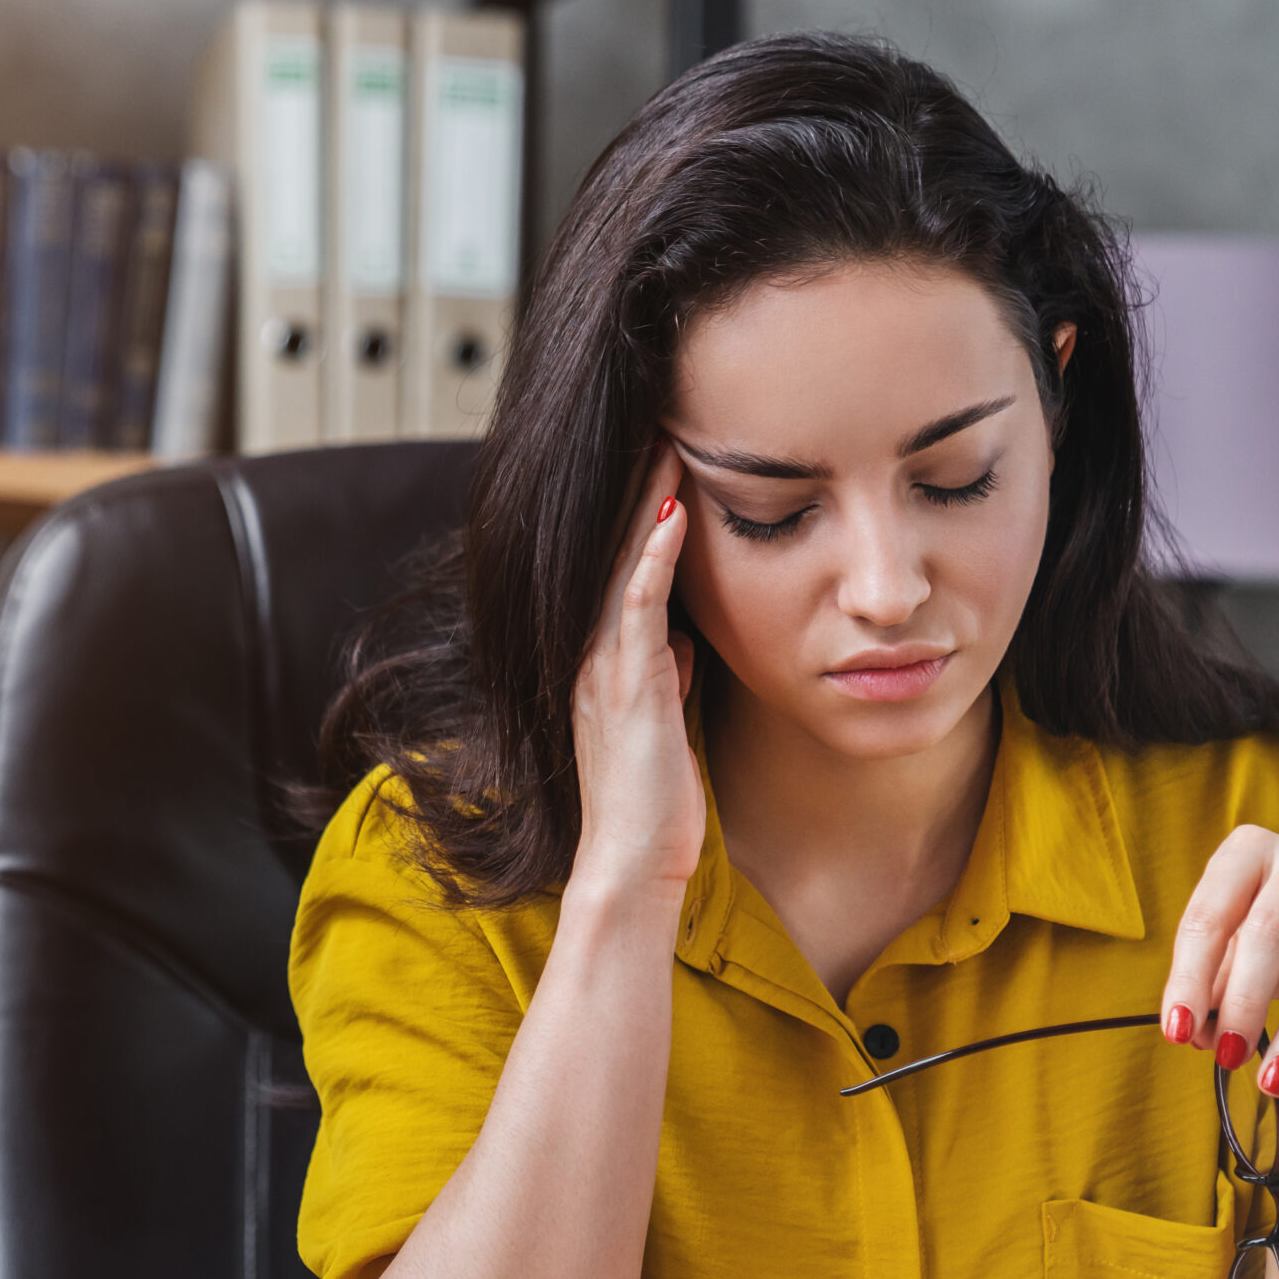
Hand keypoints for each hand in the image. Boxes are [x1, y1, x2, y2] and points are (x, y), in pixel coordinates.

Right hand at [568, 447, 701, 896]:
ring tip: (668, 437)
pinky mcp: (626, 686)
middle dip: (636, 481)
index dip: (639, 504)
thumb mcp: (664, 719)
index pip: (621, 563)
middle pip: (613, 547)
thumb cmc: (655, 802)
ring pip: (623, 562)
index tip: (667, 447)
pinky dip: (655, 556)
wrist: (632, 864)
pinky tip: (674, 512)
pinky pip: (638, 605)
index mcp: (602, 658)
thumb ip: (667, 672)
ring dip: (645, 498)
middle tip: (660, 414)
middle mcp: (593, 652)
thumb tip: (685, 637)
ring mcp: (604, 666)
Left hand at [1159, 827, 1278, 1096]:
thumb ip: (1210, 986)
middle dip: (1244, 1004)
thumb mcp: (1238, 952)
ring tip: (1276, 1075)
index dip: (1188, 978)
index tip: (1177, 1031)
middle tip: (1229, 1055)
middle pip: (1268, 932)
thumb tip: (1195, 1033)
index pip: (1209, 915)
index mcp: (1249, 850)